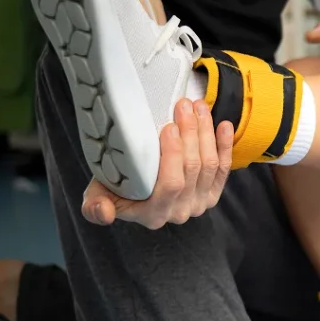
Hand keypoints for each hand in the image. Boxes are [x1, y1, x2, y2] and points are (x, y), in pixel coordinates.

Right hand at [81, 99, 233, 229]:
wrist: (135, 190)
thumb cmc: (115, 188)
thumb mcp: (98, 195)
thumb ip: (95, 206)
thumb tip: (103, 213)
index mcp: (153, 214)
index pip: (171, 184)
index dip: (174, 155)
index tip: (169, 127)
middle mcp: (179, 211)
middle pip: (193, 169)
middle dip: (191, 133)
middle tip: (183, 106)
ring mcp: (199, 203)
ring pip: (210, 164)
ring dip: (206, 132)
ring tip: (197, 107)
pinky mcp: (212, 193)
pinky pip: (223, 168)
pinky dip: (224, 145)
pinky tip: (224, 125)